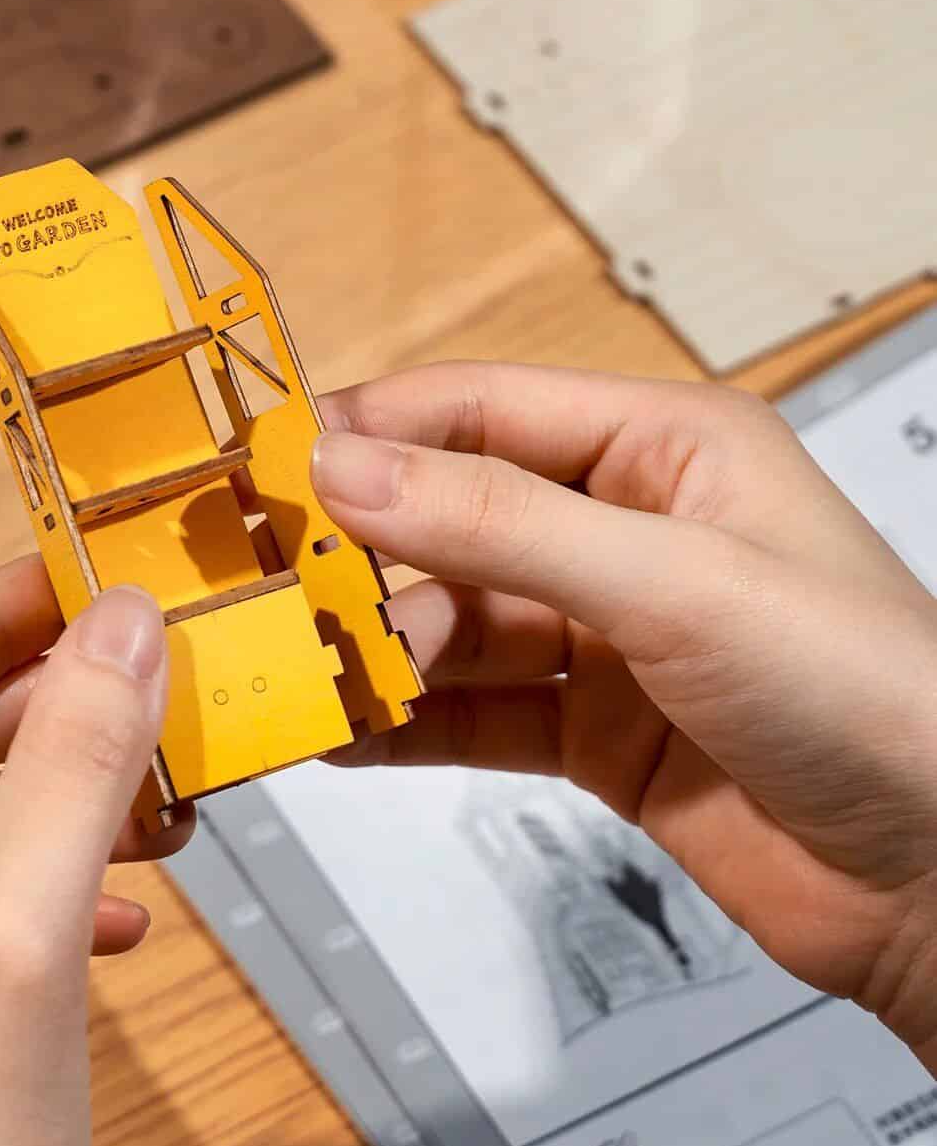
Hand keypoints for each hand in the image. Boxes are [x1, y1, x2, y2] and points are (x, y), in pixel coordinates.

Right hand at [313, 363, 936, 1064]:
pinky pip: (472, 713)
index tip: (272, 469)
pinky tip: (347, 734)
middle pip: (449, 520)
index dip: (370, 433)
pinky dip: (405, 724)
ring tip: (307, 676)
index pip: (477, 410)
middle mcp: (624, 531)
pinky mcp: (593, 729)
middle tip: (274, 591)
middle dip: (361, 556)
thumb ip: (500, 523)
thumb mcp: (672, 583)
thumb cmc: (873, 696)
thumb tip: (349, 470)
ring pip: (452, 623)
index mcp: (661, 448)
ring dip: (377, 649)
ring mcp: (606, 635)